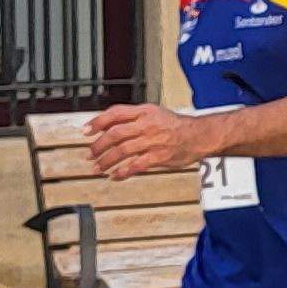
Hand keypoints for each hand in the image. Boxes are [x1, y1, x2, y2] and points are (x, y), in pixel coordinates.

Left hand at [87, 104, 213, 179]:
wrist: (200, 135)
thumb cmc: (176, 126)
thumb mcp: (154, 113)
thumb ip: (133, 118)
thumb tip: (108, 126)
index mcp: (144, 112)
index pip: (115, 113)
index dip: (98, 122)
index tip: (86, 131)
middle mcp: (147, 125)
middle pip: (115, 134)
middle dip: (98, 145)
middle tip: (90, 154)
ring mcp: (153, 141)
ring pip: (122, 150)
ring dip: (106, 161)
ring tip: (98, 168)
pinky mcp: (159, 156)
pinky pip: (136, 165)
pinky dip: (123, 171)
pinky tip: (115, 175)